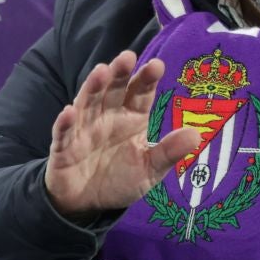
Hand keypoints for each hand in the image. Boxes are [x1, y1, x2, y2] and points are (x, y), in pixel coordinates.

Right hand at [45, 50, 203, 218]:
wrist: (88, 203)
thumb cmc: (121, 179)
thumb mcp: (151, 170)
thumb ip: (169, 152)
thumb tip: (196, 135)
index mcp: (131, 118)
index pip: (141, 93)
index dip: (147, 79)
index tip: (157, 66)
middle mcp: (107, 117)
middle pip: (113, 90)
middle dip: (120, 73)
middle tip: (127, 56)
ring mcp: (84, 129)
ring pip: (88, 103)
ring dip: (93, 87)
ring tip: (101, 71)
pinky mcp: (63, 148)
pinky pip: (63, 133)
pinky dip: (65, 123)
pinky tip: (69, 111)